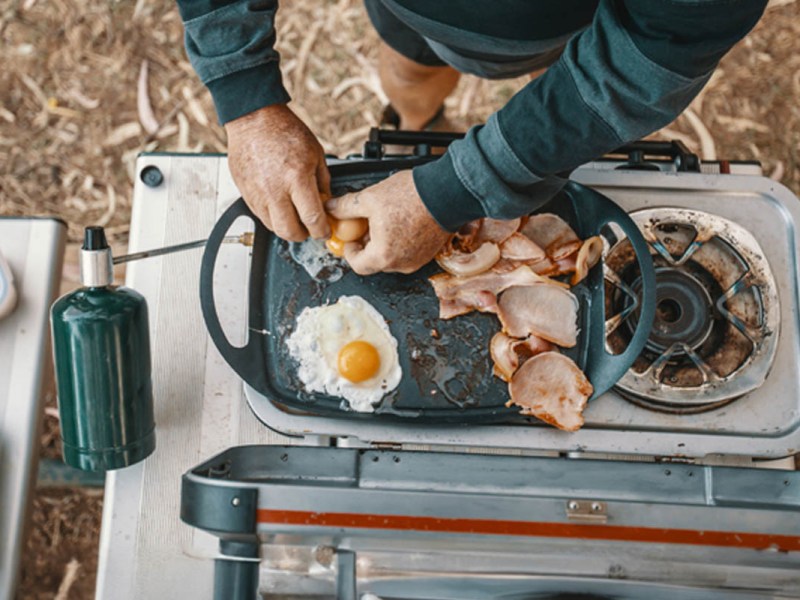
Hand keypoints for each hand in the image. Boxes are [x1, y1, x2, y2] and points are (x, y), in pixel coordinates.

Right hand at [225, 104, 330, 240]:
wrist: (253, 119)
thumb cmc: (284, 131)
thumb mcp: (316, 153)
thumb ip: (323, 182)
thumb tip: (327, 202)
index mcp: (297, 178)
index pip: (312, 219)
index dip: (321, 231)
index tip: (325, 231)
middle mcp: (275, 190)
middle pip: (289, 231)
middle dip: (303, 235)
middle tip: (309, 228)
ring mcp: (257, 193)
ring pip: (273, 227)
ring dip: (286, 227)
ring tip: (294, 215)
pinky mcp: (245, 193)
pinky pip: (260, 216)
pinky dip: (273, 217)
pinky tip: (280, 205)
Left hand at [325, 170, 450, 274]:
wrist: (447, 190)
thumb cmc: (413, 196)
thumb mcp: (370, 198)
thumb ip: (345, 207)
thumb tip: (331, 208)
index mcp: (384, 256)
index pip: (357, 265)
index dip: (349, 251)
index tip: (349, 238)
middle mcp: (402, 263)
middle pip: (375, 261)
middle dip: (366, 243)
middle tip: (365, 224)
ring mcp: (418, 260)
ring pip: (391, 256)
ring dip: (383, 242)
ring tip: (384, 219)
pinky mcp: (429, 252)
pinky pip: (407, 251)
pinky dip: (399, 240)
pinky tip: (400, 220)